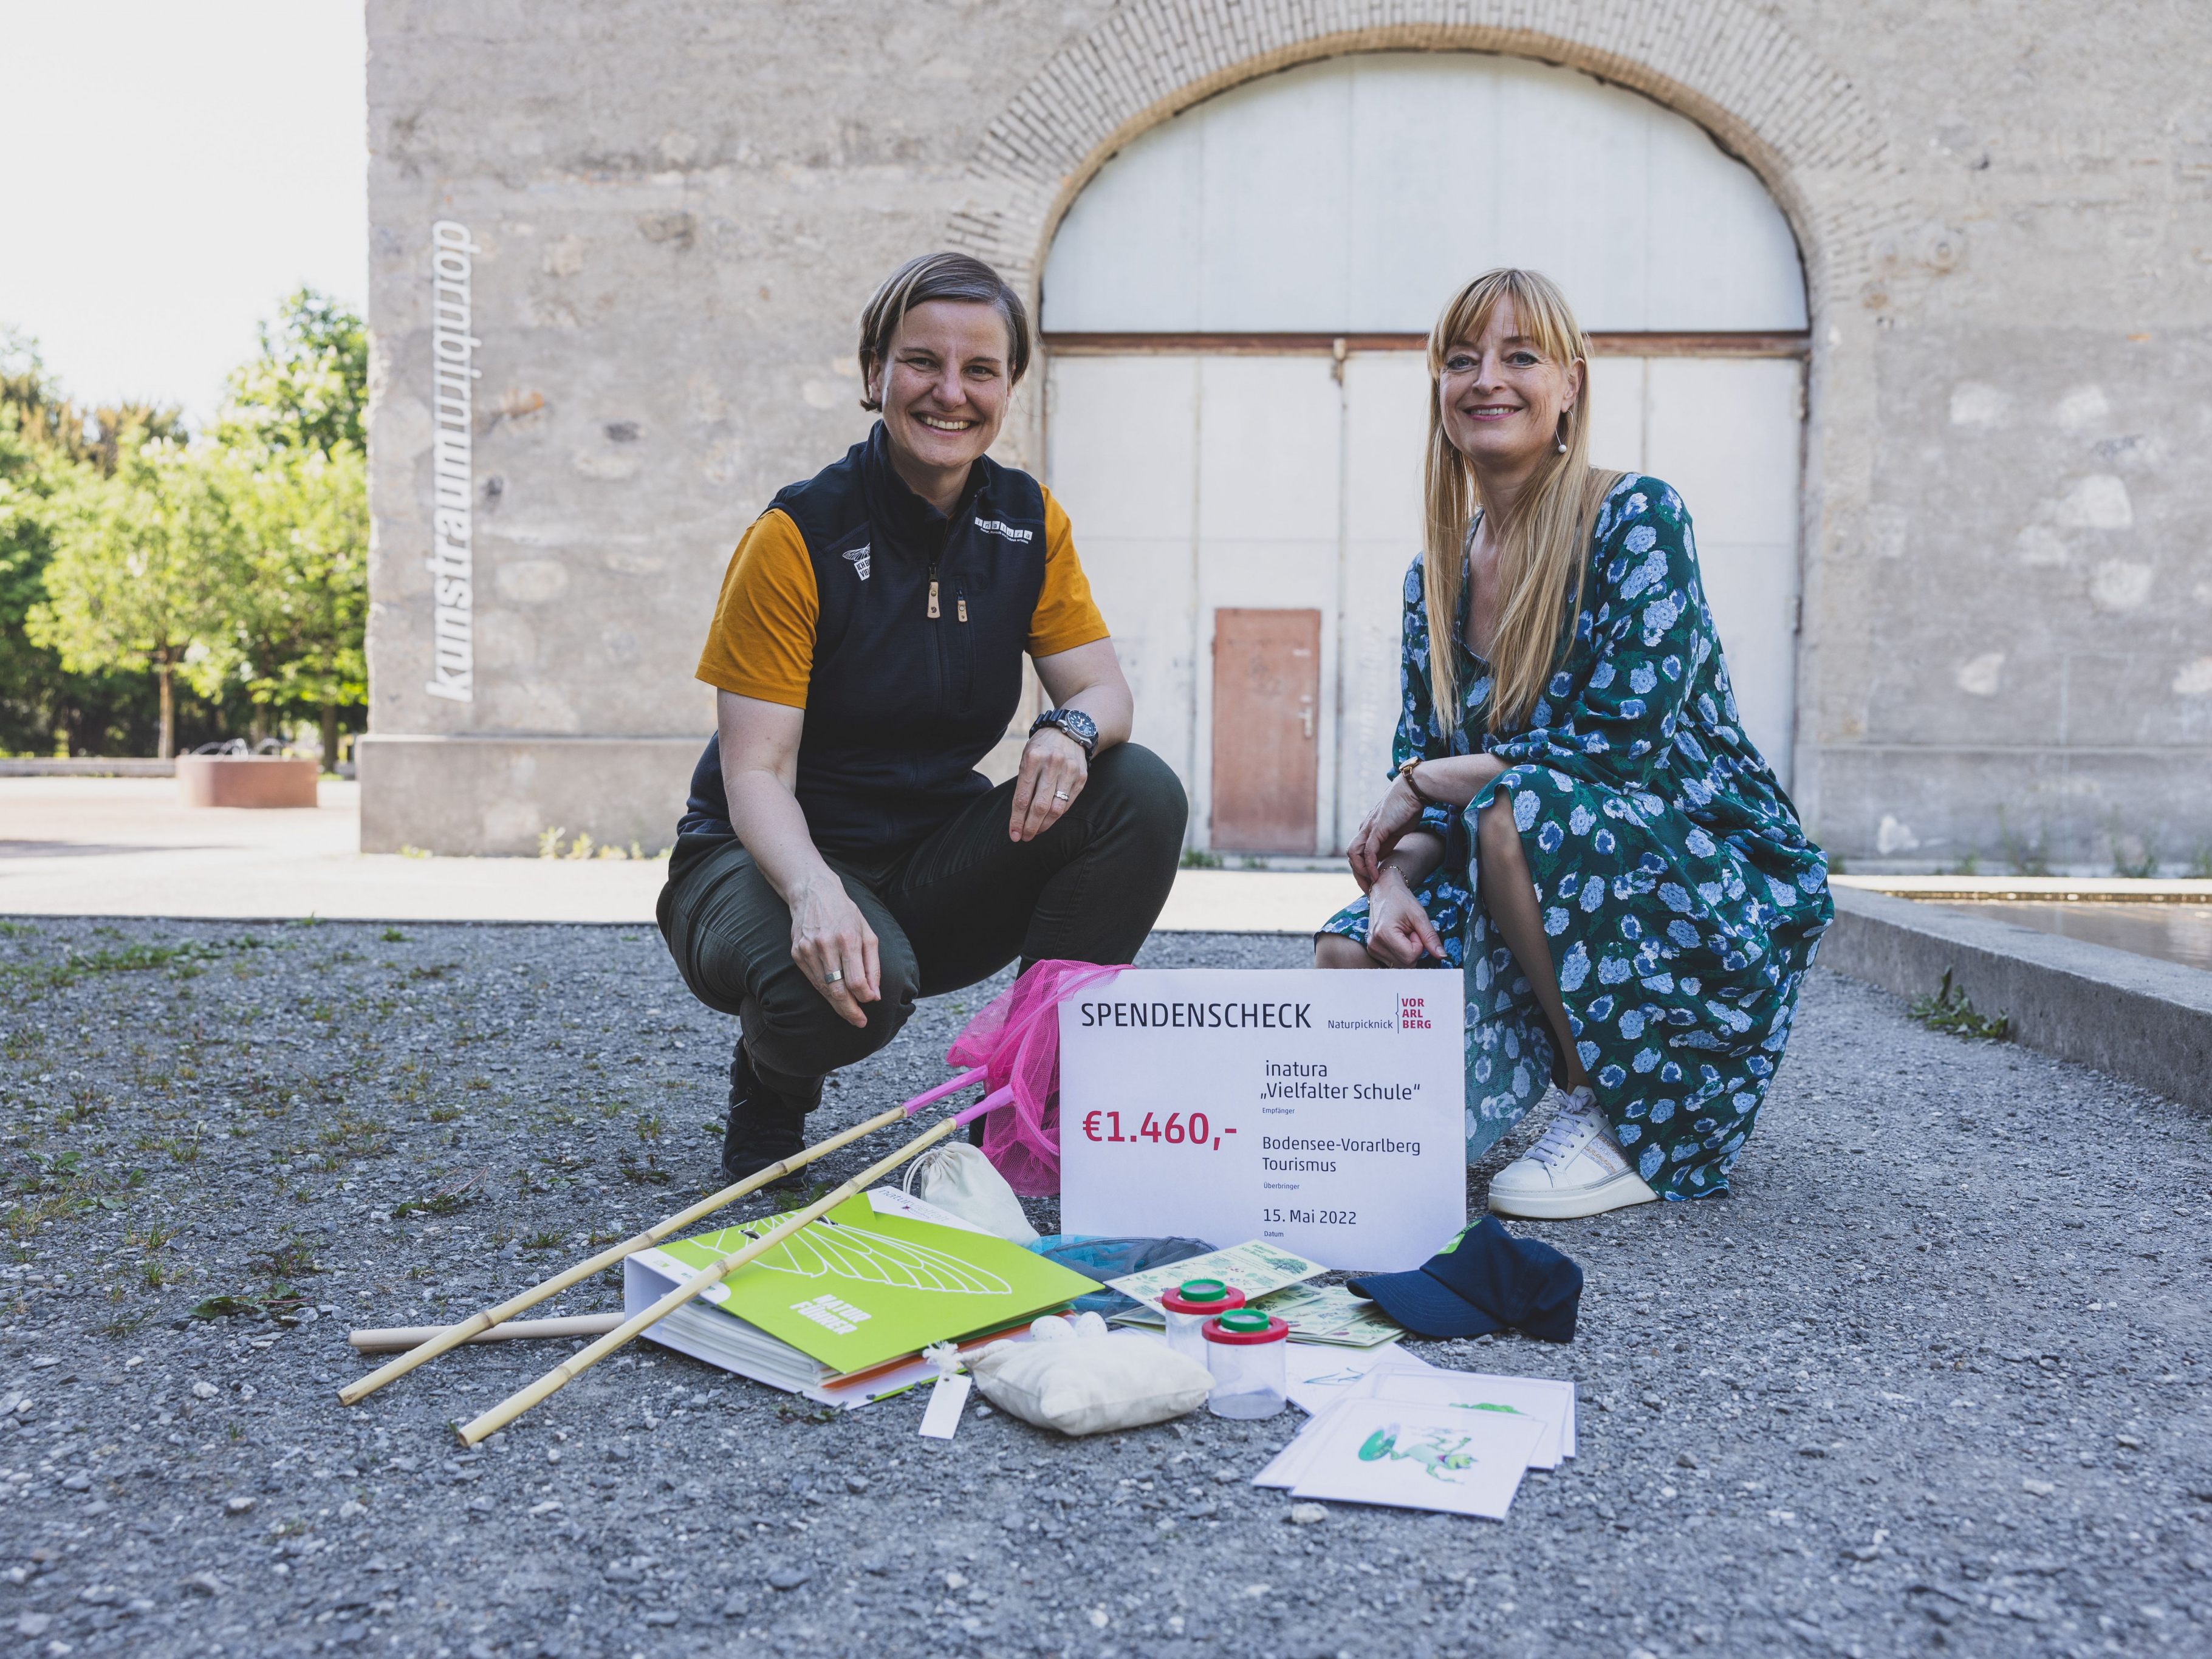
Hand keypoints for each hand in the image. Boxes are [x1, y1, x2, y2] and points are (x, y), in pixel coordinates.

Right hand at [787, 875, 880, 1027]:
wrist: (813, 893)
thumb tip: (874, 995)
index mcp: (847, 939)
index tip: (870, 1004)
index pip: (855, 980)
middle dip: (849, 1010)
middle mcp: (825, 945)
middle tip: (860, 1022)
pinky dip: (824, 991)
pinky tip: (834, 996)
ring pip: (823, 988)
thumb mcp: (867, 933)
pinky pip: (812, 980)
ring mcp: (808, 950)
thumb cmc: (846, 913)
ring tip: (850, 1013)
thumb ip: (873, 965)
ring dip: (837, 1004)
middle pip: (837, 989)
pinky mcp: (796, 953)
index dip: (864, 997)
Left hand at [1009, 727, 1087, 841]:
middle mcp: (1052, 764)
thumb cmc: (1042, 747)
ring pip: (1056, 808)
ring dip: (1045, 825)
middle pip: (1040, 806)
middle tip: (1024, 837)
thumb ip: (1024, 782)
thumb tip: (1018, 814)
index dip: (1017, 819)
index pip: (1023, 797)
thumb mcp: (1027, 757)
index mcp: (1033, 758)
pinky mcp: (1081, 777)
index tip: (1013, 834)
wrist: (1070, 730)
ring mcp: (1069, 771)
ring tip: (1035, 831)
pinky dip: (1057, 815)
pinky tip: (1049, 819)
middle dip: (1030, 826)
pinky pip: (1068, 803)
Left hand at [1347, 776, 1427, 891]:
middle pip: (1351, 856)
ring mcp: (1369, 828)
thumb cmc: (1407, 807)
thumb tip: (1382, 857)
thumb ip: (1387, 842)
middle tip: (1368, 890)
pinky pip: (1368, 851)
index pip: (1357, 854)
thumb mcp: (1395, 830)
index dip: (1361, 870)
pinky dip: (1369, 865)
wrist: (1413, 790)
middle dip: (1357, 875)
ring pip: (1353, 854)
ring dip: (1360, 872)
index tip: (1371, 884)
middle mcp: (1364, 829)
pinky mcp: (1377, 828)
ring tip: (1370, 884)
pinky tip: (1376, 876)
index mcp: (1368, 830)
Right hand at [1365, 869, 1446, 965]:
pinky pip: (1394, 961)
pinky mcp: (1373, 950)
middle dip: (1413, 950)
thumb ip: (1430, 937)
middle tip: (1409, 931)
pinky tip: (1397, 938)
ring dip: (1407, 951)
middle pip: (1406, 964)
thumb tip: (1442, 956)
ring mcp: (1372, 949)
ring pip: (1401, 965)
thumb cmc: (1400, 899)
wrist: (1383, 890)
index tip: (1414, 930)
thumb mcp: (1419, 915)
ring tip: (1402, 933)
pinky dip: (1400, 952)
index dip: (1419, 944)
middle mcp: (1375, 945)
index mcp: (1384, 934)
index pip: (1411, 957)